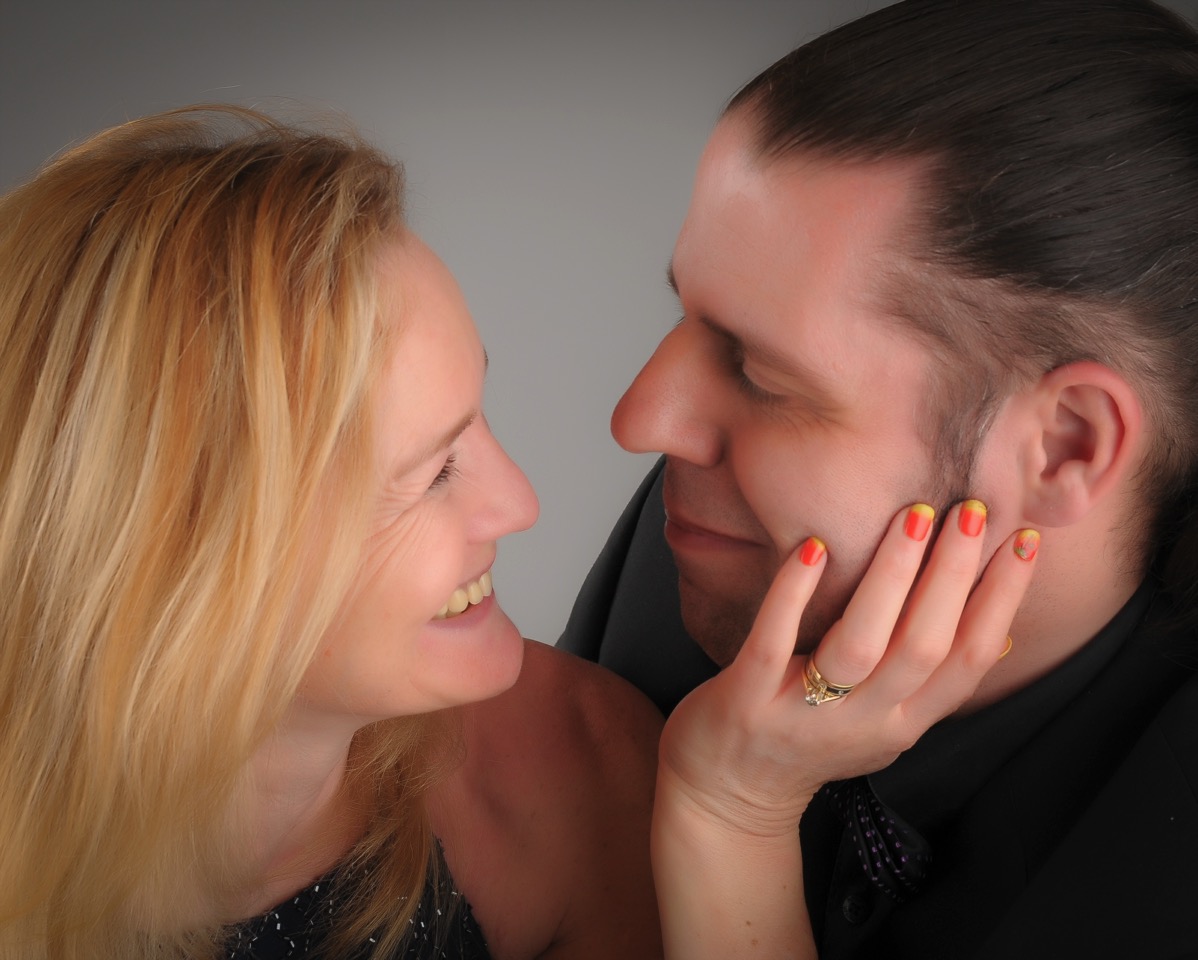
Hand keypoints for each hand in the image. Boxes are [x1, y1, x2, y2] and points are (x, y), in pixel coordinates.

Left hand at [657, 501, 1037, 840]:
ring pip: (860, 645)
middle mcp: (862, 724)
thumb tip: (998, 633)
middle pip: (924, 647)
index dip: (1002, 602)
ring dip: (891, 578)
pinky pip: (773, 642)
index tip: (1024, 541)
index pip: (969, 661)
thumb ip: (928, 684)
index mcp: (904, 723)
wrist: (728, 793)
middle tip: (970, 510)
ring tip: (912, 517)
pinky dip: (794, 594)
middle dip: (954, 576)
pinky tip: (813, 546)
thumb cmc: (809, 738)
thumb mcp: (883, 723)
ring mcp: (803, 715)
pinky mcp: (747, 701)